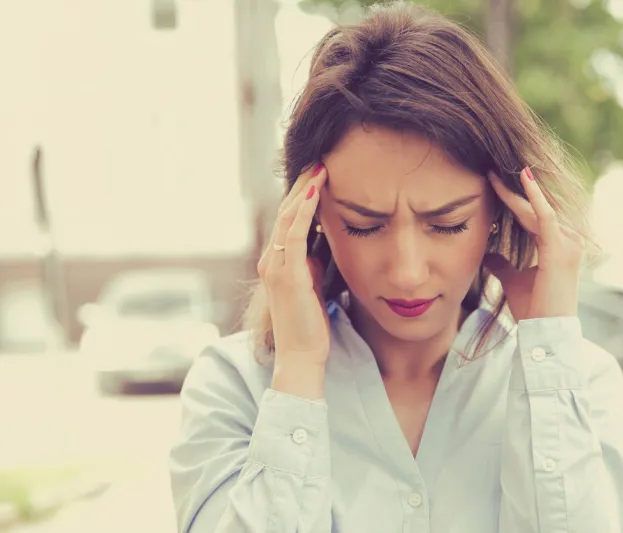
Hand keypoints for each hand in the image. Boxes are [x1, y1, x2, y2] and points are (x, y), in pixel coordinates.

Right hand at [257, 163, 329, 370]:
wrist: (301, 357)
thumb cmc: (311, 327)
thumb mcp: (315, 286)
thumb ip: (315, 264)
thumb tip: (326, 243)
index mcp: (278, 262)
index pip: (289, 220)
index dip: (303, 195)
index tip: (320, 173)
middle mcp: (270, 260)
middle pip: (286, 211)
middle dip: (302, 184)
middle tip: (319, 159)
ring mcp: (275, 266)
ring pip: (288, 217)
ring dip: (304, 189)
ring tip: (319, 166)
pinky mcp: (286, 275)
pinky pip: (293, 234)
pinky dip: (304, 209)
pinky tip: (317, 190)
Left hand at [484, 167, 584, 320]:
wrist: (545, 332)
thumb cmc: (533, 310)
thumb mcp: (513, 281)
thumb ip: (503, 265)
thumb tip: (488, 253)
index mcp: (557, 246)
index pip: (532, 216)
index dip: (513, 200)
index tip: (492, 183)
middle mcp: (567, 241)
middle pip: (535, 209)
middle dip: (512, 190)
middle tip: (490, 170)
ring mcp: (567, 243)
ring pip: (538, 209)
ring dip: (518, 190)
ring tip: (497, 173)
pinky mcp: (560, 248)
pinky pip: (546, 216)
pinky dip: (534, 197)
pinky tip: (523, 179)